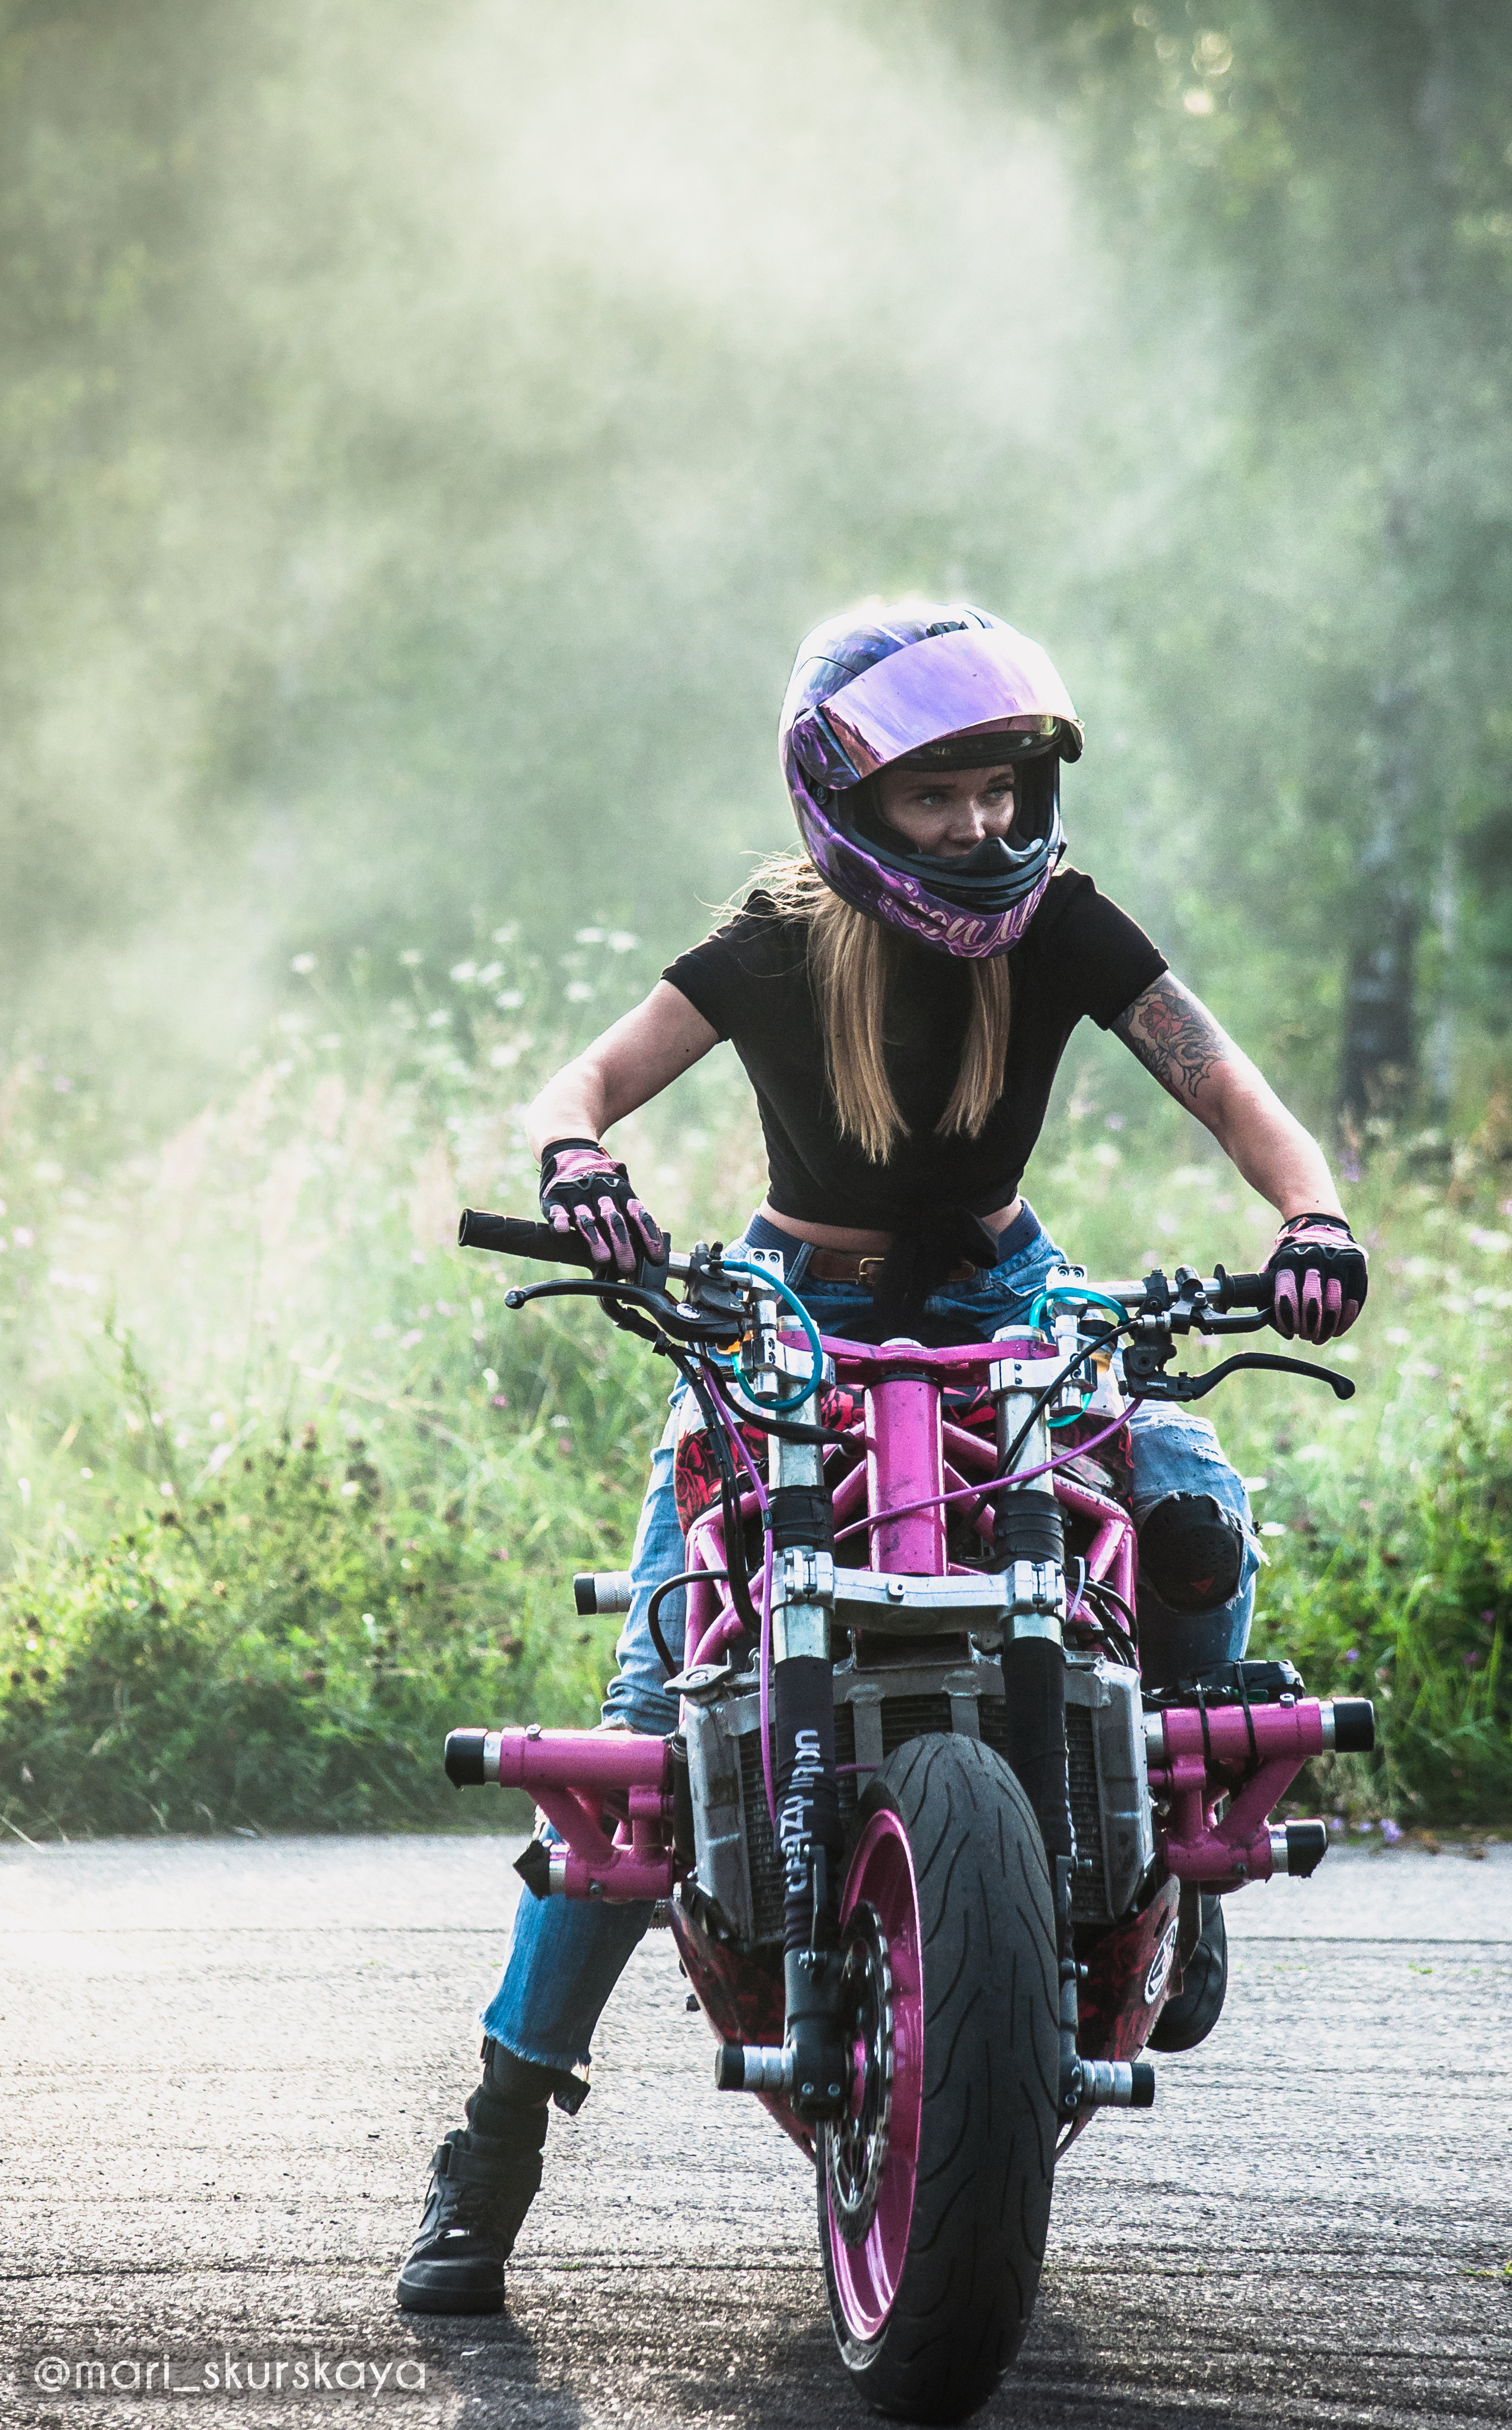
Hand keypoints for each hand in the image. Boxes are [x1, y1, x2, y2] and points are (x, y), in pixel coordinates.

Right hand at [538, 1138, 662, 1276]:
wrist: (569, 1151)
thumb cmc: (601, 1185)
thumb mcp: (620, 1194)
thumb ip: (633, 1217)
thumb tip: (655, 1250)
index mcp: (621, 1192)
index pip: (638, 1215)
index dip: (648, 1236)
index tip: (656, 1257)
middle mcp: (601, 1193)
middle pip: (615, 1220)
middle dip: (622, 1244)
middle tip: (628, 1266)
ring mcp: (578, 1194)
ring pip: (588, 1218)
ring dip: (596, 1239)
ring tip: (603, 1258)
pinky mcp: (555, 1197)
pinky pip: (557, 1210)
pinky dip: (560, 1220)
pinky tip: (562, 1231)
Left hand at [1265, 1213, 1366, 1342]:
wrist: (1319, 1224)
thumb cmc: (1292, 1256)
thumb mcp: (1274, 1268)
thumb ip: (1270, 1297)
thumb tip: (1285, 1333)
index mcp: (1289, 1258)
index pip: (1287, 1295)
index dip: (1289, 1319)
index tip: (1290, 1330)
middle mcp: (1314, 1255)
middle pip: (1312, 1301)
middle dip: (1309, 1326)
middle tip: (1306, 1336)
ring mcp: (1337, 1256)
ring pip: (1335, 1301)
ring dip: (1327, 1327)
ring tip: (1320, 1337)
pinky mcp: (1356, 1260)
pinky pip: (1355, 1297)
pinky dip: (1346, 1319)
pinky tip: (1337, 1329)